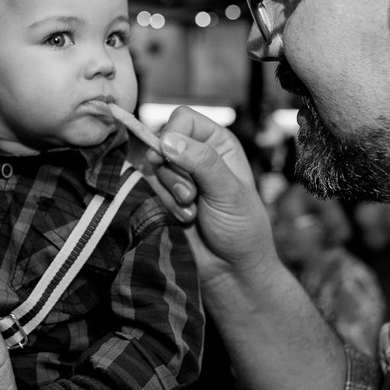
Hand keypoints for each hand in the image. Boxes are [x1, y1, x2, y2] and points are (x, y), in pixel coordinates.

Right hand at [146, 106, 277, 288]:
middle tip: (192, 195)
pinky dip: (163, 205)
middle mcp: (196, 155)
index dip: (174, 134)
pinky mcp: (163, 197)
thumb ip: (201, 162)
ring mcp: (177, 177)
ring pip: (152, 168)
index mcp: (218, 143)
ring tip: (192, 210)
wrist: (230, 270)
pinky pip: (148, 190)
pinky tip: (183, 218)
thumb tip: (166, 140)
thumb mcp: (228, 191)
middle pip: (162, 142)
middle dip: (173, 172)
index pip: (183, 119)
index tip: (171, 156)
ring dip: (170, 192)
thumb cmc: (242, 229)